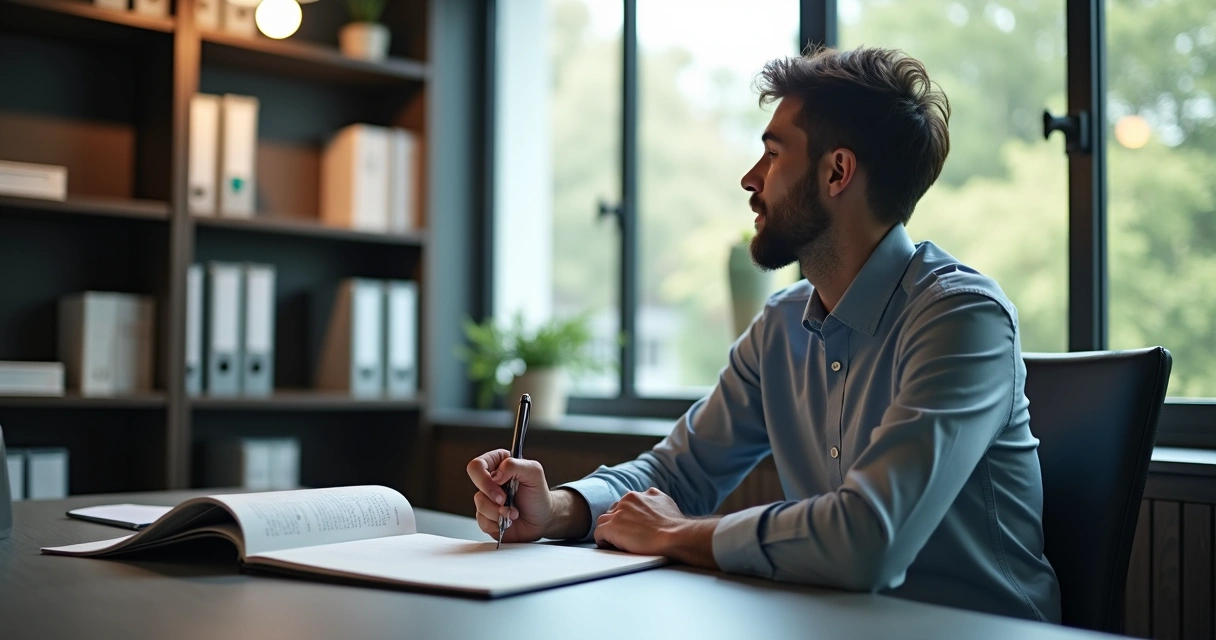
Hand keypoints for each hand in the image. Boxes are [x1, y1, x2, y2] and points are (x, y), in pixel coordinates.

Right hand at [467, 449, 552, 542]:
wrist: (542, 520)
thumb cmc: (538, 495)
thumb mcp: (534, 473)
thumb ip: (514, 465)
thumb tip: (495, 475)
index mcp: (499, 464)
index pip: (477, 465)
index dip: (485, 478)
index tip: (500, 485)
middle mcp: (490, 481)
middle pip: (475, 483)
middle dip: (492, 495)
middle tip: (505, 500)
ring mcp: (487, 499)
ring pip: (480, 504)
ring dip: (499, 512)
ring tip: (513, 512)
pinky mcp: (486, 517)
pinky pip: (482, 521)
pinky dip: (497, 523)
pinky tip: (507, 521)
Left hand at [593, 488, 718, 567]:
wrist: (675, 536)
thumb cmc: (675, 527)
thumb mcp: (666, 504)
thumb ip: (655, 502)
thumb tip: (653, 508)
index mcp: (641, 494)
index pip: (625, 503)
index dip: (626, 517)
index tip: (631, 527)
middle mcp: (628, 499)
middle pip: (613, 511)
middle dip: (617, 522)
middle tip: (624, 536)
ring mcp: (619, 513)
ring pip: (603, 521)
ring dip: (608, 531)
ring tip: (615, 542)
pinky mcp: (612, 527)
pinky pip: (598, 533)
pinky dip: (602, 540)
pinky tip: (609, 546)